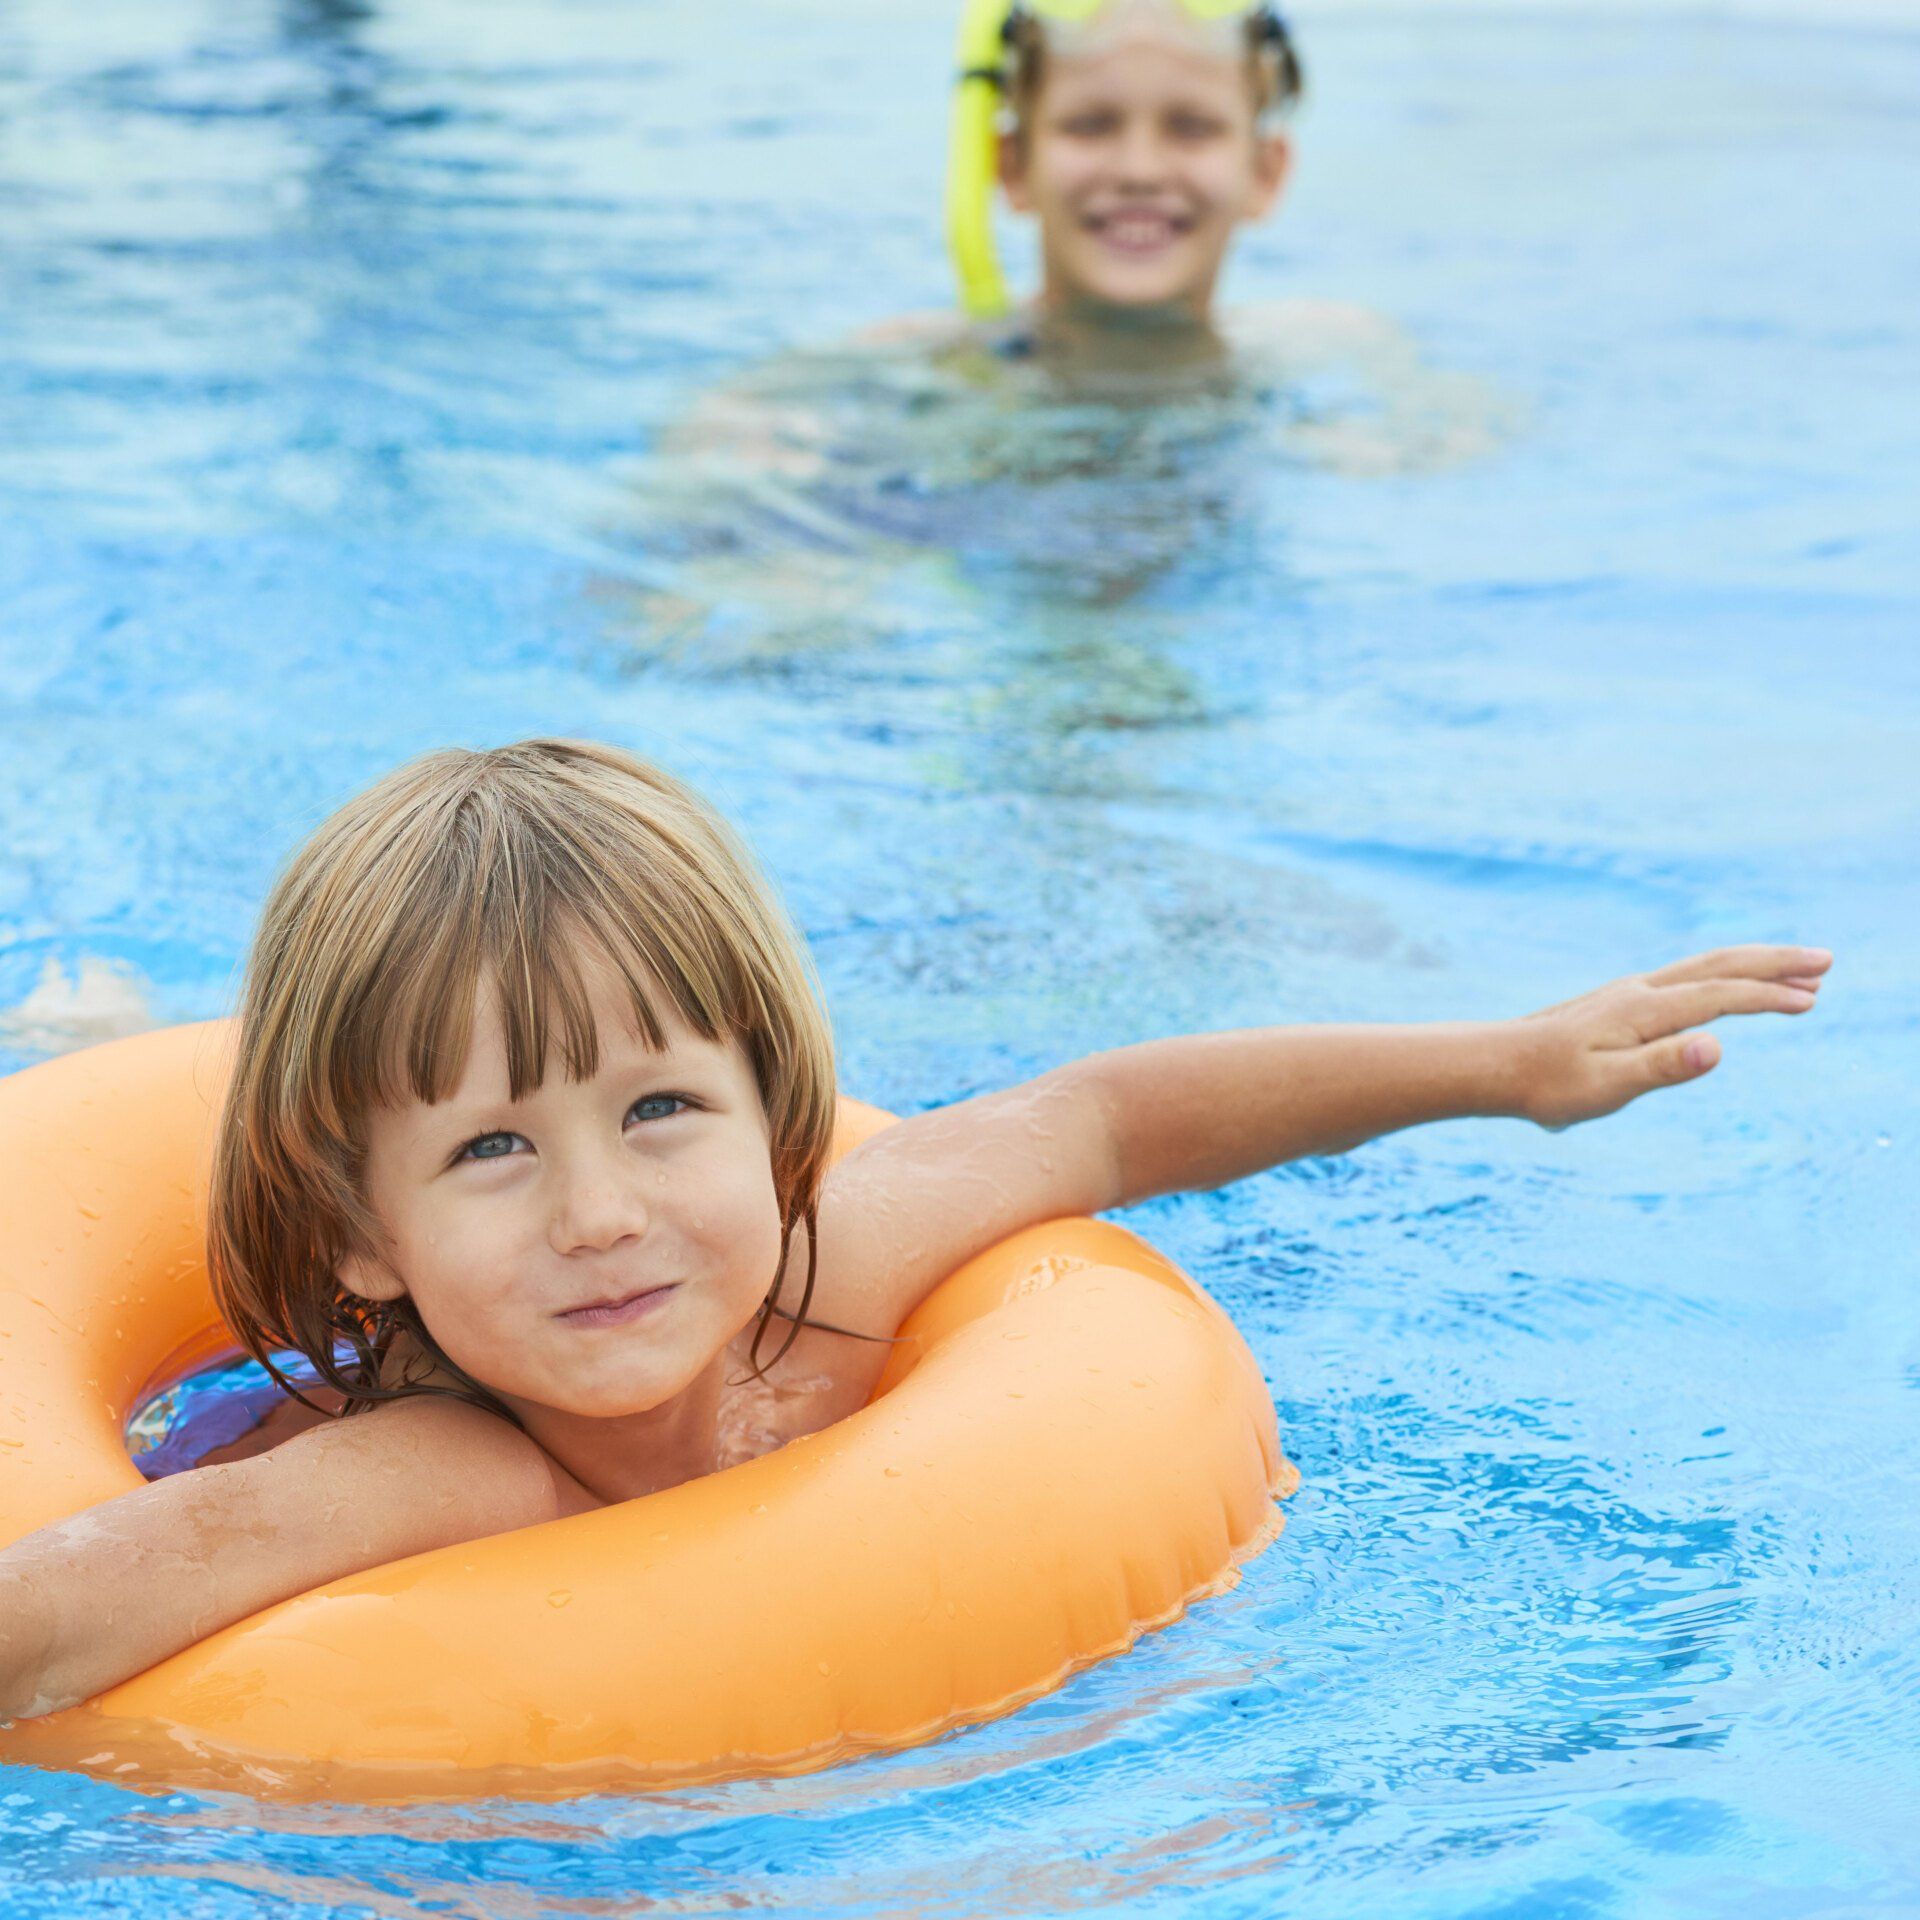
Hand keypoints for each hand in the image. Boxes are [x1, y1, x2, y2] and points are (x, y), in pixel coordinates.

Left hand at [1513, 945, 1830, 1130]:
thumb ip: (1663, 1066)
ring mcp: (1628, 993)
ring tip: (1796, 972)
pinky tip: (1727, 987)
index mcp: (1642, 1010)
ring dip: (1752, 966)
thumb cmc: (1549, 1086)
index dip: (1768, 997)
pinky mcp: (1618, 1003)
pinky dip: (1721, 974)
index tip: (1812, 999)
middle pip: (1718, 965)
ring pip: (1702, 967)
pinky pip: (1685, 978)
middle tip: (1826, 960)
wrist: (1495, 1067)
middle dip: (1773, 962)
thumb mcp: (1608, 1086)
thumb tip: (1716, 1045)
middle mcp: (1638, 992)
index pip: (1719, 995)